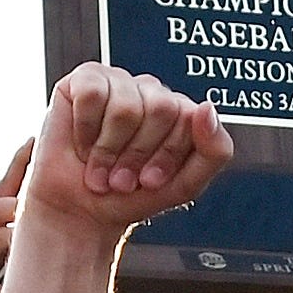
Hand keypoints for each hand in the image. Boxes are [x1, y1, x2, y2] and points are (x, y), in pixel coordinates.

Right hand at [0, 142, 29, 292]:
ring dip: (23, 253)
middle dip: (29, 213)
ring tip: (37, 266)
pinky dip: (11, 290)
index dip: (19, 163)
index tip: (37, 140)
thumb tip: (40, 197)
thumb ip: (6, 224)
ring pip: (3, 240)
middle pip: (3, 207)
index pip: (0, 186)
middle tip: (61, 220)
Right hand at [23, 66, 230, 246]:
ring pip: (125, 106)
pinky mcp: (84, 79)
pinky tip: (83, 142)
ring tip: (100, 167)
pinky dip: (85, 129)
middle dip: (138, 154)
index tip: (150, 180)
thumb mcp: (184, 185)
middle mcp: (151, 91)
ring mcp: (119, 81)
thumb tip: (206, 108)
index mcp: (179, 111)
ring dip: (109, 150)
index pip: (189, 119)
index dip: (167, 156)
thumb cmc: (129, 196)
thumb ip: (214, 151)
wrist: (78, 213)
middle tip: (122, 177)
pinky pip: (92, 94)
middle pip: (161, 108)